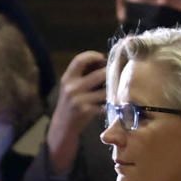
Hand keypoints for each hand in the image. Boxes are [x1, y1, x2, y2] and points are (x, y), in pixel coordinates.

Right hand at [48, 51, 107, 174]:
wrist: (63, 125)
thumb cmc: (71, 102)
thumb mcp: (71, 86)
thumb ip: (83, 74)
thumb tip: (103, 61)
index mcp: (67, 78)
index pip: (79, 60)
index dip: (92, 55)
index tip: (102, 57)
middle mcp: (72, 88)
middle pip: (98, 74)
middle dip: (111, 72)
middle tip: (118, 72)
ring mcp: (79, 100)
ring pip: (105, 90)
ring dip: (114, 88)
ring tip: (118, 86)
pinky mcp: (86, 111)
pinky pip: (104, 104)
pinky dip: (110, 102)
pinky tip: (113, 101)